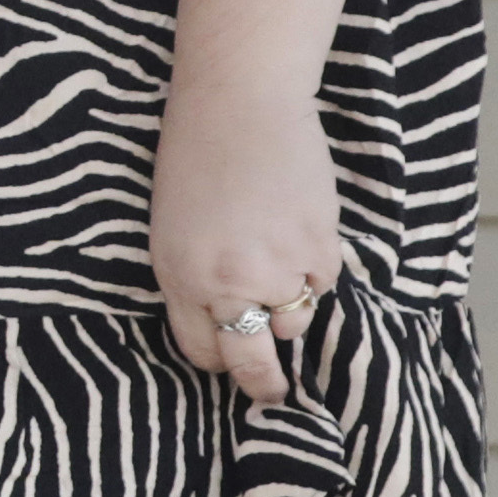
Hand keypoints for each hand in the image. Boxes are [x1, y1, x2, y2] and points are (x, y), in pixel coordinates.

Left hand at [151, 69, 341, 405]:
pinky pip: (324, 283)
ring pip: (295, 323)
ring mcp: (277, 269)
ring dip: (291, 307)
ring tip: (281, 263)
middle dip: (264, 386)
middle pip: (252, 364)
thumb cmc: (197, 156)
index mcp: (181, 279)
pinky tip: (299, 228)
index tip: (232, 360)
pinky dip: (316, 267)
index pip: (203, 352)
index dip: (220, 360)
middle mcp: (228, 284)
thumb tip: (229, 323)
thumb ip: (197, 280)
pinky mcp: (319, 246)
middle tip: (273, 393)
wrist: (240, 102)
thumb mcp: (173, 229)